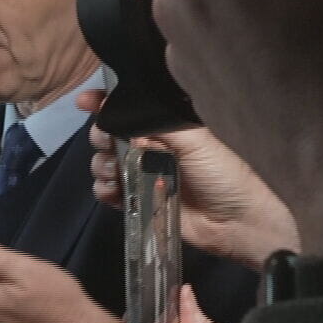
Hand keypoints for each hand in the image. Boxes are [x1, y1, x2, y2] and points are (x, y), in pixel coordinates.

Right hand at [83, 90, 298, 269]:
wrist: (237, 221)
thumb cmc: (225, 174)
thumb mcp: (196, 139)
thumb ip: (158, 123)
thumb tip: (120, 111)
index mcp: (166, 128)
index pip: (129, 109)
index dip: (104, 103)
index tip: (85, 101)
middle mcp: (152, 148)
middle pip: (109, 135)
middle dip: (101, 136)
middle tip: (109, 143)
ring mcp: (144, 175)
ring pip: (105, 163)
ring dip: (102, 165)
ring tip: (116, 172)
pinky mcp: (140, 202)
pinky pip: (109, 192)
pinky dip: (105, 190)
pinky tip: (114, 190)